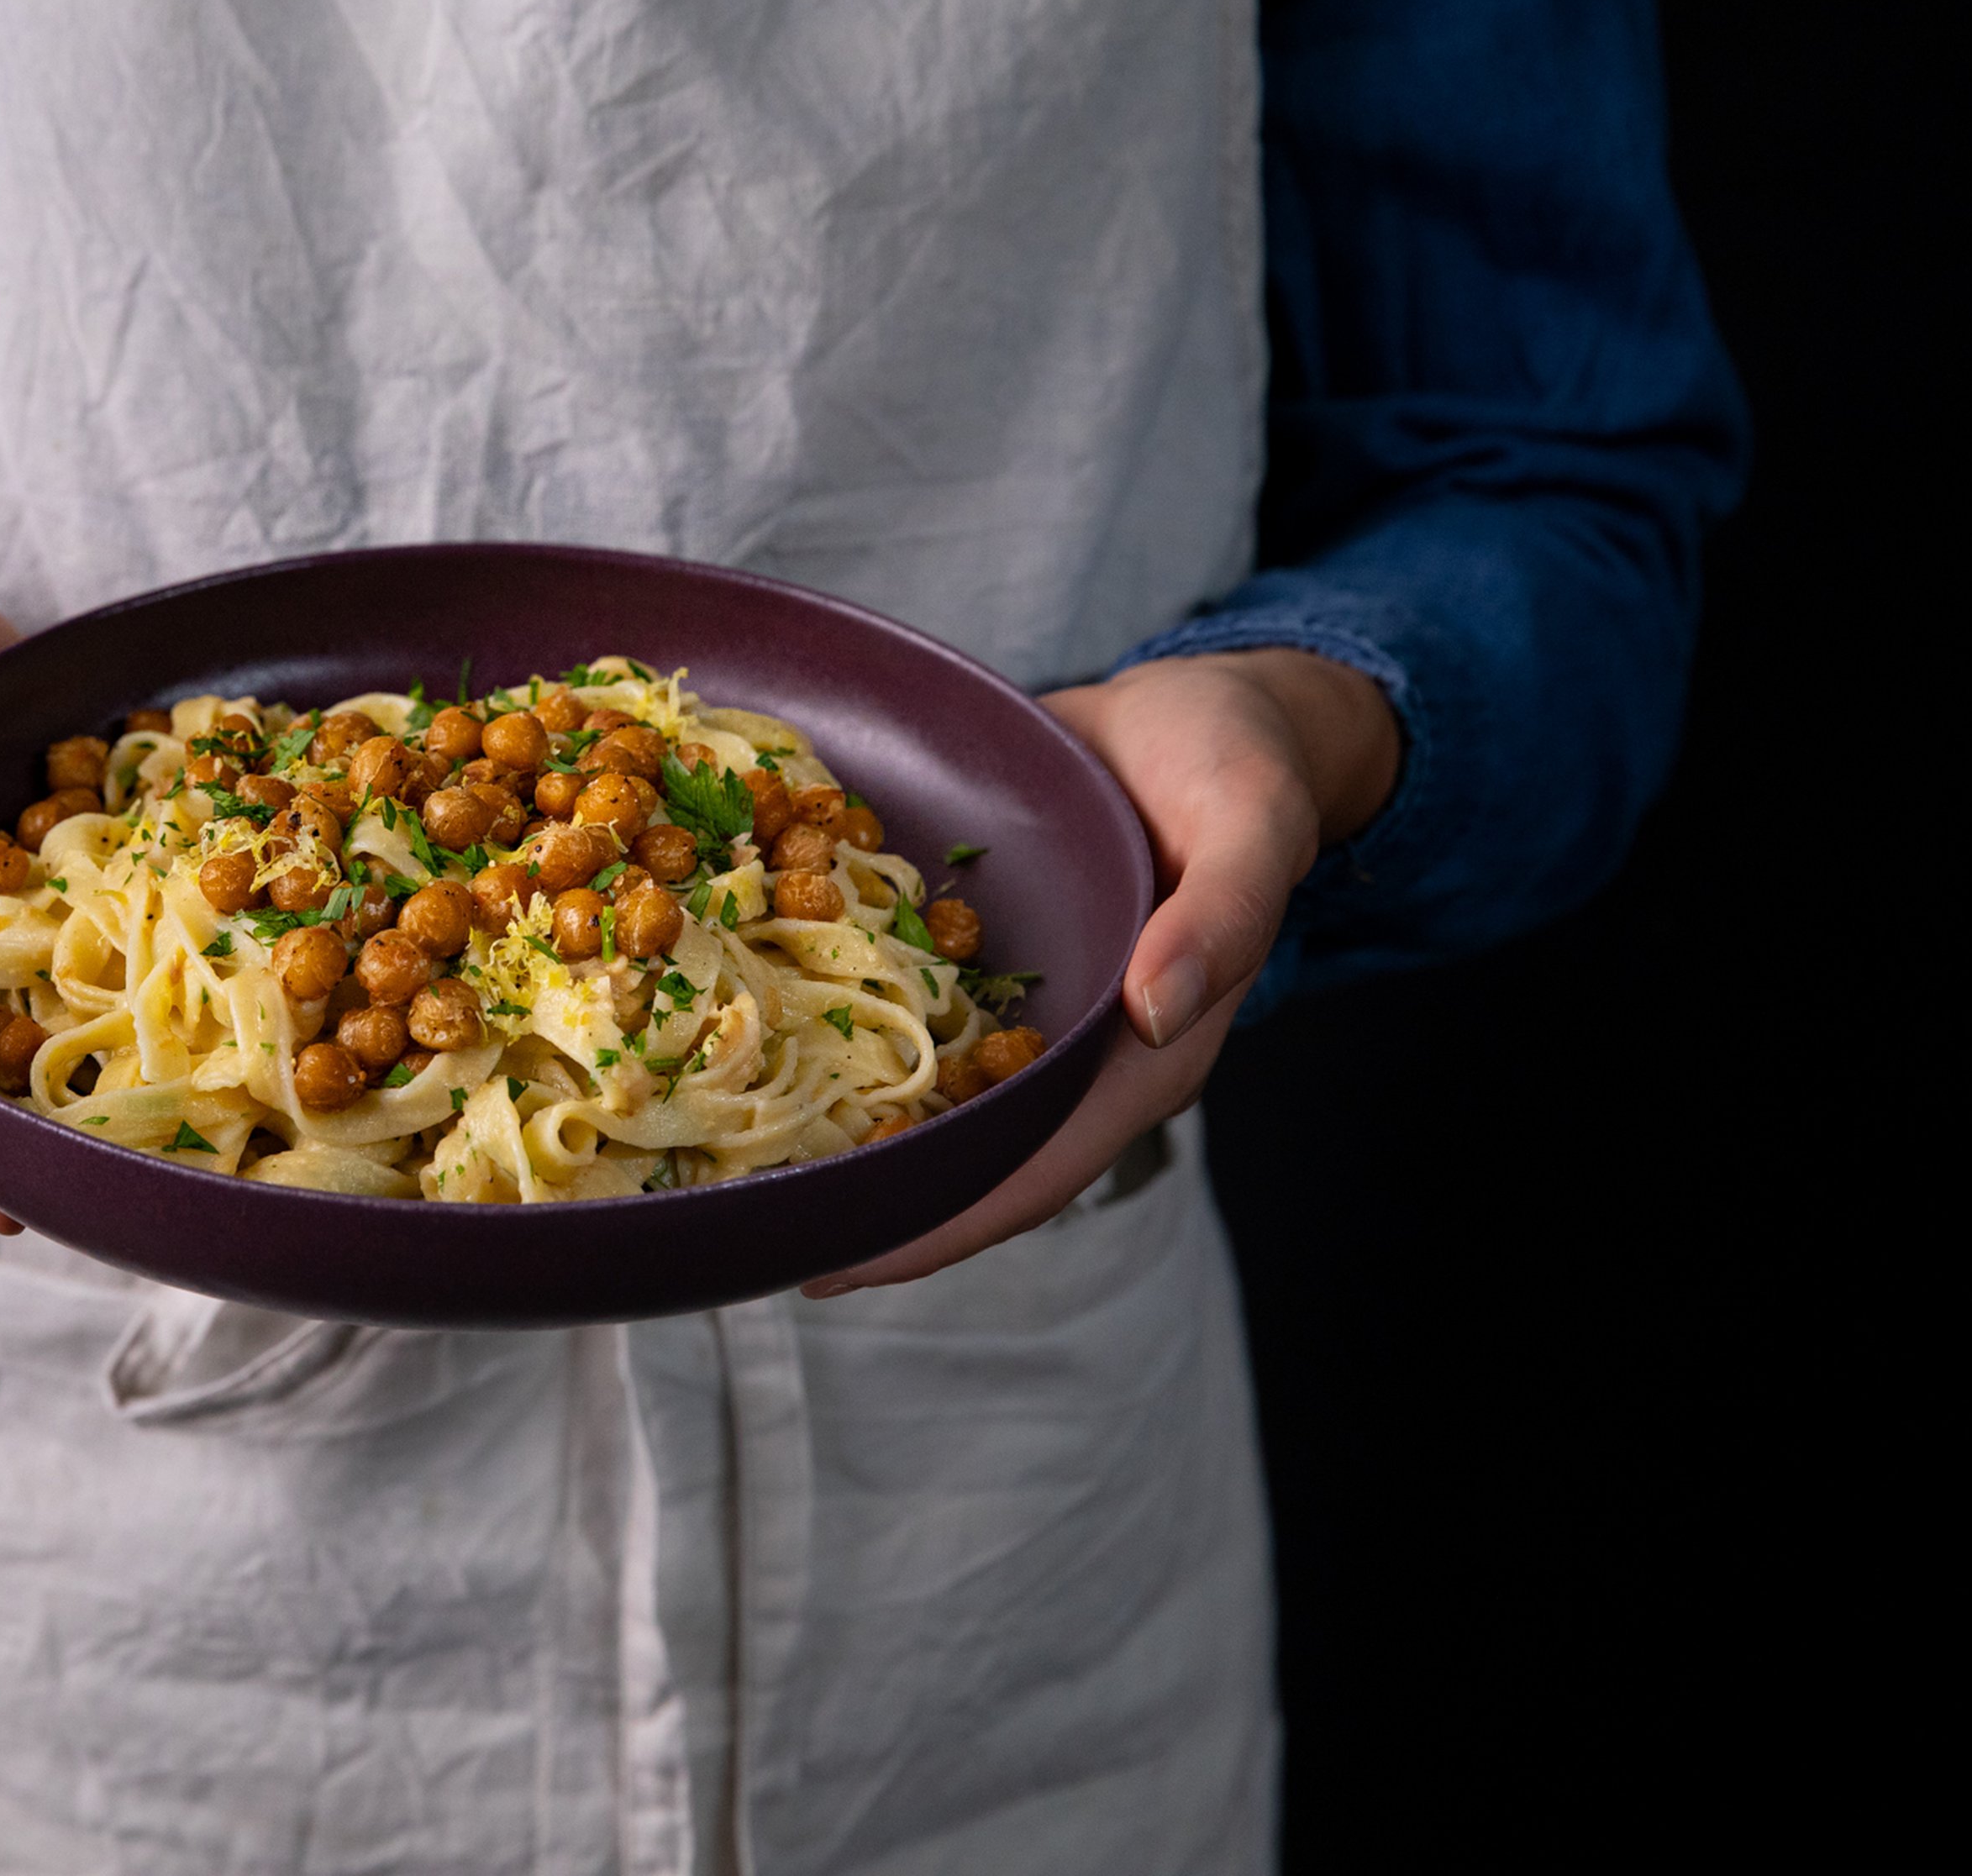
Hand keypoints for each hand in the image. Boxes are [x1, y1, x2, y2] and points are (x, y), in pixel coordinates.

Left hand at [804, 648, 1397, 1294]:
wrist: (1207, 707)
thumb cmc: (1242, 766)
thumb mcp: (1253, 823)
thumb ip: (1222, 918)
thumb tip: (1156, 1012)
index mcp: (1142, 1053)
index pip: (1035, 1170)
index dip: (938, 1224)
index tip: (834, 1264)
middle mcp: (1069, 1047)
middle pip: (960, 1152)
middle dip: (860, 1194)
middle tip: (740, 1226)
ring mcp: (1019, 1002)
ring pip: (920, 1087)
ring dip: (832, 1121)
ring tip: (719, 1156)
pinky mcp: (980, 949)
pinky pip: (901, 1001)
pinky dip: (831, 1019)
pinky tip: (743, 1020)